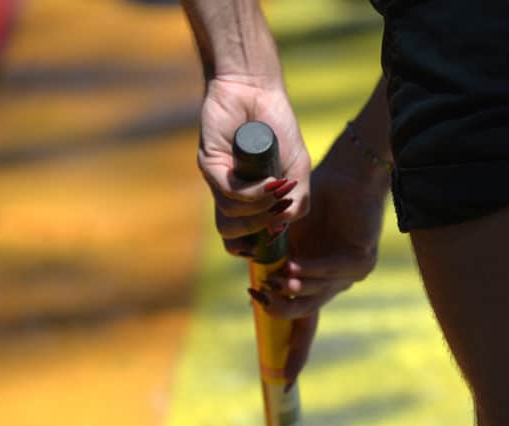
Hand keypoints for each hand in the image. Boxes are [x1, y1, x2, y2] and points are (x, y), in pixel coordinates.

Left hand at [196, 76, 310, 255]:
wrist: (257, 91)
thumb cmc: (278, 129)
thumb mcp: (299, 171)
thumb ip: (298, 201)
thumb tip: (282, 226)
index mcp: (246, 202)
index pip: (240, 241)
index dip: (255, 251)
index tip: (276, 246)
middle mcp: (228, 195)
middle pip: (232, 236)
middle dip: (259, 233)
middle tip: (279, 213)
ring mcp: (218, 181)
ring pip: (231, 217)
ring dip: (258, 211)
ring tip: (277, 192)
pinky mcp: (209, 164)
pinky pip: (228, 193)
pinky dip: (253, 193)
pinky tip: (271, 182)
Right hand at [254, 129, 389, 383]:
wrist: (344, 173)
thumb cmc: (310, 200)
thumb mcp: (282, 239)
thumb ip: (271, 266)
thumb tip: (254, 296)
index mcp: (313, 282)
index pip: (304, 326)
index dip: (295, 353)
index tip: (285, 381)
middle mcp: (332, 284)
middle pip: (304, 313)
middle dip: (280, 308)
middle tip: (259, 295)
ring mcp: (350, 276)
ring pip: (316, 294)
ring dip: (293, 289)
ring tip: (275, 278)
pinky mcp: (362, 262)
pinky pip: (331, 274)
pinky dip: (311, 270)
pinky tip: (294, 265)